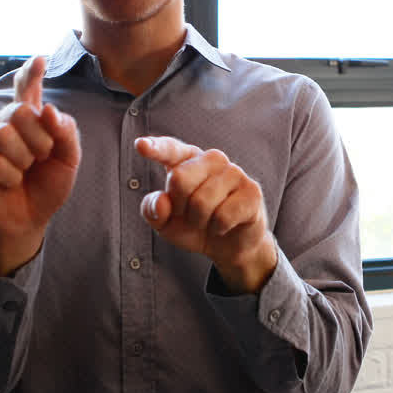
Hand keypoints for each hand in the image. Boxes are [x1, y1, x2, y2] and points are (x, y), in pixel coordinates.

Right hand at [0, 55, 81, 275]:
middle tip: (41, 158)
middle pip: (20, 111)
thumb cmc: (45, 187)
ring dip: (23, 159)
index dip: (30, 74)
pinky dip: (10, 176)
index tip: (40, 59)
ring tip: (23, 171)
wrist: (28, 220)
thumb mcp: (68, 160)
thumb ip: (66, 132)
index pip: (26, 90)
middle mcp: (1, 124)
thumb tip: (48, 109)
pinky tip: (8, 183)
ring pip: (4, 134)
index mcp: (27, 121)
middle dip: (40, 139)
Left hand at [135, 136, 276, 293]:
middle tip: (191, 215)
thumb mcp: (165, 222)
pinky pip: (222, 216)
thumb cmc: (195, 226)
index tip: (141, 146)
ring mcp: (234, 172)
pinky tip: (225, 226)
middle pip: (179, 178)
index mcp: (187, 160)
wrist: (230, 246)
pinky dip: (218, 229)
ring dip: (200, 222)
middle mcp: (212, 159)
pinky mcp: (252, 191)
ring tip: (209, 221)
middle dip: (180, 207)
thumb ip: (153, 210)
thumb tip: (162, 201)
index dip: (156, 148)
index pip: (170, 150)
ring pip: (202, 202)